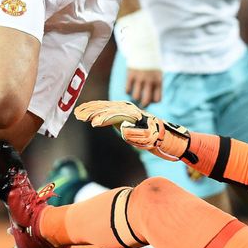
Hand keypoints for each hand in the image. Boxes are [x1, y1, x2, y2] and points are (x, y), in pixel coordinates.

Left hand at [74, 100, 191, 160]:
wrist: (171, 140)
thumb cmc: (154, 139)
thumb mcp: (136, 134)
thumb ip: (127, 129)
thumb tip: (119, 127)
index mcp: (128, 112)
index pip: (108, 108)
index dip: (93, 109)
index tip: (80, 112)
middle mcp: (131, 110)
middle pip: (107, 107)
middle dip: (91, 110)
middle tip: (77, 113)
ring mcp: (135, 114)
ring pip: (111, 111)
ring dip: (96, 114)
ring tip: (83, 118)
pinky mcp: (138, 120)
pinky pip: (120, 119)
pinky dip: (106, 120)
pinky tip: (95, 124)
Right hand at [126, 68, 161, 106]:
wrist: (144, 49)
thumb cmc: (151, 65)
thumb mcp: (158, 74)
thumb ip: (155, 86)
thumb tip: (148, 101)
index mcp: (158, 81)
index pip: (157, 99)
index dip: (153, 102)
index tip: (150, 99)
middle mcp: (149, 81)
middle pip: (146, 101)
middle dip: (143, 105)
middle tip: (141, 105)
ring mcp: (139, 78)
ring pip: (136, 97)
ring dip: (135, 98)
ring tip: (135, 95)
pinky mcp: (130, 75)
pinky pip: (128, 90)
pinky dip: (128, 91)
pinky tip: (130, 89)